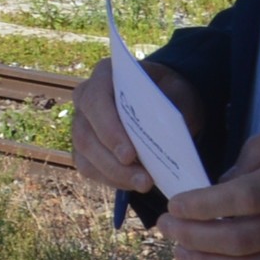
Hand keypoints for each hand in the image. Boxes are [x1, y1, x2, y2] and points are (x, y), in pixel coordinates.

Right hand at [70, 57, 195, 194]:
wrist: (168, 101)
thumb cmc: (171, 93)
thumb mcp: (178, 92)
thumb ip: (170, 105)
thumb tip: (161, 132)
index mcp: (105, 75)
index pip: (95, 101)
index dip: (108, 129)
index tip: (129, 155)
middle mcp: (85, 97)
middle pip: (85, 133)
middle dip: (112, 161)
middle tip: (143, 180)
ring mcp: (81, 123)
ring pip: (84, 153)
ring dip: (113, 174)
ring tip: (144, 185)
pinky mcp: (85, 146)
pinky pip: (88, 167)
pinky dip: (110, 179)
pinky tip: (133, 185)